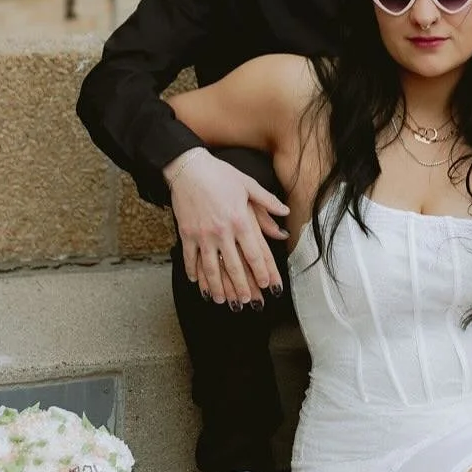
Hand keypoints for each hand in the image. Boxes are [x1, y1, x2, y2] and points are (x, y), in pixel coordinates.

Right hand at [164, 149, 289, 306]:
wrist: (189, 168)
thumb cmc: (220, 174)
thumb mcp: (248, 185)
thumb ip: (267, 202)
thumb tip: (285, 214)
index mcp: (240, 220)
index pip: (255, 253)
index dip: (262, 272)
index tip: (267, 285)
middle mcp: (222, 231)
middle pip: (234, 266)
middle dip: (241, 288)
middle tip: (246, 302)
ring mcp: (203, 234)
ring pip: (210, 268)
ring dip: (216, 287)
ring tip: (221, 301)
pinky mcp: (186, 234)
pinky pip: (190, 258)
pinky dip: (192, 273)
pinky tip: (197, 283)